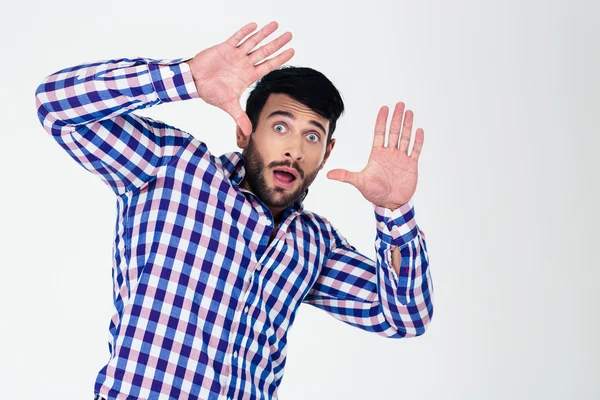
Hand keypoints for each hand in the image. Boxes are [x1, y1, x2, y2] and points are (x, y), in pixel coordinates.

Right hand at [187, 21, 294, 135]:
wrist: (194, 82)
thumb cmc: (210, 92)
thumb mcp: (228, 105)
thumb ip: (240, 117)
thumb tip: (248, 133)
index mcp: (248, 76)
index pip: (268, 65)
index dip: (280, 58)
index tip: (292, 51)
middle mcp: (244, 64)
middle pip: (265, 52)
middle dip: (277, 43)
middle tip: (290, 35)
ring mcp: (235, 55)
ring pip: (253, 42)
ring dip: (264, 33)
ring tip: (276, 25)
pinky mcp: (224, 48)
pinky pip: (237, 38)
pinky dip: (245, 32)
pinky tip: (255, 25)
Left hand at [327, 102, 423, 208]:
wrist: (389, 204)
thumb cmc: (374, 193)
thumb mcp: (359, 182)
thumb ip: (346, 176)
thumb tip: (328, 174)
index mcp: (377, 154)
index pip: (379, 133)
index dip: (382, 120)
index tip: (384, 108)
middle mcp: (390, 153)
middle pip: (393, 131)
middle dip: (396, 118)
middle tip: (399, 104)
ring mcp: (401, 158)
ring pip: (405, 138)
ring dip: (407, 125)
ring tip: (409, 112)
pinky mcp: (411, 165)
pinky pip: (415, 150)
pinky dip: (417, 141)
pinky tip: (419, 130)